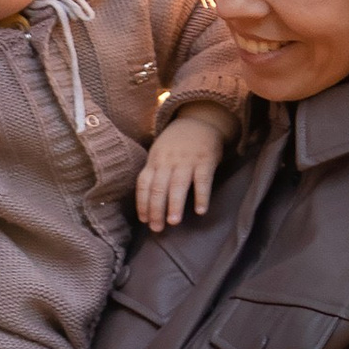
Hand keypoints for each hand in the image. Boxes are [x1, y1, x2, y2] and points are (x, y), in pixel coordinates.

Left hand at [135, 105, 225, 232]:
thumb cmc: (176, 144)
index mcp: (154, 161)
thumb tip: (146, 203)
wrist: (199, 120)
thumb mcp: (159, 154)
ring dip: (174, 204)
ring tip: (173, 222)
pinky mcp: (205, 160)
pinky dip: (201, 196)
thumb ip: (154, 173)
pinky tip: (200, 211)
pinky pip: (202, 180)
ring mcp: (187, 160)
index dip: (142, 203)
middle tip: (156, 228)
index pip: (144, 184)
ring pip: (178, 184)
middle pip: (159, 187)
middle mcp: (168, 161)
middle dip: (156, 209)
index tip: (144, 220)